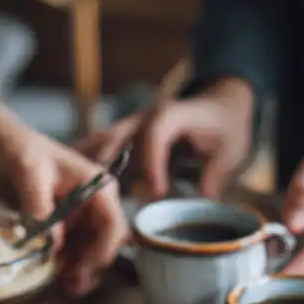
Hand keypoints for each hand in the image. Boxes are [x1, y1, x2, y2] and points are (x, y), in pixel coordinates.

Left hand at [0, 126, 128, 294]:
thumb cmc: (16, 148)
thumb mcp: (27, 172)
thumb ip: (40, 207)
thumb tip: (52, 244)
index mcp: (98, 187)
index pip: (113, 225)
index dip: (102, 250)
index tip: (83, 269)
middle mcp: (94, 204)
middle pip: (105, 244)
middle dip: (92, 266)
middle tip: (72, 286)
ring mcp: (78, 218)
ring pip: (89, 253)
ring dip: (79, 271)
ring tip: (65, 288)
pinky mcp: (62, 227)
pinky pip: (71, 252)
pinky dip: (65, 266)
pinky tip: (54, 278)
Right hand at [78, 77, 254, 199]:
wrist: (221, 102)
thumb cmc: (225, 126)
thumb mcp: (231, 150)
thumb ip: (215, 175)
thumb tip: (202, 202)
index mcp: (173, 114)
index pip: (156, 134)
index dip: (153, 163)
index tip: (157, 192)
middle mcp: (146, 117)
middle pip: (117, 138)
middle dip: (104, 168)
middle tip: (95, 198)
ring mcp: (132, 125)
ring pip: (102, 144)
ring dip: (87, 168)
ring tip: (72, 193)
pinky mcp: (127, 137)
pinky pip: (102, 149)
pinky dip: (88, 166)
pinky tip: (73, 187)